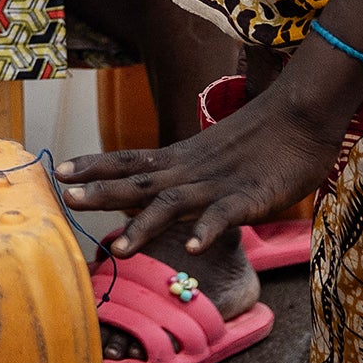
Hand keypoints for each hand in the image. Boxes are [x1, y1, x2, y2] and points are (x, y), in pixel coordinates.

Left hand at [55, 72, 340, 262]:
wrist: (302, 115)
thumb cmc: (261, 138)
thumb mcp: (212, 155)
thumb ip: (185, 172)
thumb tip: (159, 188)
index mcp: (181, 159)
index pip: (130, 160)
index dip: (95, 166)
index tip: (60, 170)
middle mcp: (191, 170)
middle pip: (139, 182)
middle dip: (101, 192)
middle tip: (64, 198)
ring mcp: (219, 184)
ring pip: (173, 203)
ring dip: (144, 224)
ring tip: (119, 247)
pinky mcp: (251, 197)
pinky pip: (226, 215)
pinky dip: (208, 229)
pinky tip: (192, 247)